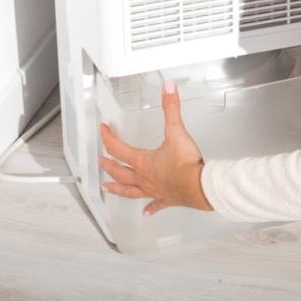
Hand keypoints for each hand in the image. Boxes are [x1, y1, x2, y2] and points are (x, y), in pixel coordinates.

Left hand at [99, 81, 213, 215]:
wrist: (199, 186)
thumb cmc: (186, 164)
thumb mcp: (177, 131)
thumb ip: (171, 108)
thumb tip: (168, 88)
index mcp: (143, 161)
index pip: (118, 148)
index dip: (108, 138)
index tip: (103, 130)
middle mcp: (144, 178)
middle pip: (120, 172)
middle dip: (108, 165)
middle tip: (100, 161)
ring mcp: (154, 190)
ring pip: (130, 190)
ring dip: (117, 188)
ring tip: (107, 188)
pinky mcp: (166, 199)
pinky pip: (154, 205)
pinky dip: (149, 208)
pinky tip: (146, 212)